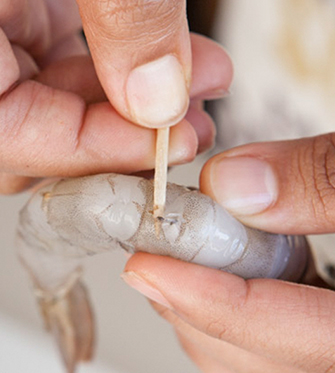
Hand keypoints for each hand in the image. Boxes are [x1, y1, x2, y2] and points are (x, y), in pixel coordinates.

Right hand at [0, 0, 232, 192]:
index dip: (96, 151)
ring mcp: (4, 36)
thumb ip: (122, 16)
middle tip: (190, 133)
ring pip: (60, 103)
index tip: (169, 144)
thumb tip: (160, 99)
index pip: (14, 138)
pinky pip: (70, 63)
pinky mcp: (30, 15)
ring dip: (136, 103)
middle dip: (125, 140)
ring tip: (201, 87)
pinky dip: (123, 68)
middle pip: (39, 137)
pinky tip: (173, 58)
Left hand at [123, 134, 334, 372]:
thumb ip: (327, 179)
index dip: (220, 303)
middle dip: (203, 323)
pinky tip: (219, 301)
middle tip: (155, 267)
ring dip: (213, 340)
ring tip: (177, 283)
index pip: (311, 340)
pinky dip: (238, 348)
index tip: (150, 268)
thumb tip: (232, 186)